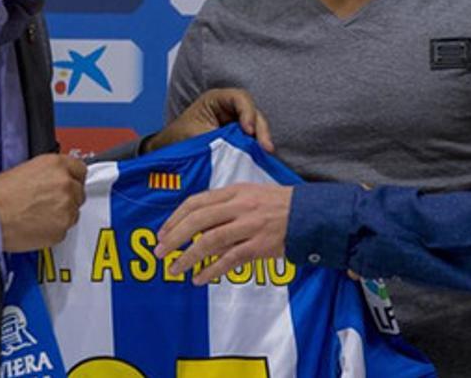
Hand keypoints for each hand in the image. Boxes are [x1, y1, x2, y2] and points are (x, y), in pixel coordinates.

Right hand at [0, 154, 86, 251]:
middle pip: (79, 192)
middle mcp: (65, 184)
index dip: (71, 178)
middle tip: (47, 201)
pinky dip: (54, 229)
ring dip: (61, 214)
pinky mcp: (61, 230)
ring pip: (74, 212)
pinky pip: (64, 229)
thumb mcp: (25, 169)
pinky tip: (36, 224)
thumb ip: (48, 173)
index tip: (68, 183)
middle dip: (66, 197)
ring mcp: (66, 208)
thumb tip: (54, 179)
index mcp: (56, 165)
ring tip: (38, 214)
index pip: (80, 169)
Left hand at [151, 88, 273, 152]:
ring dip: (262, 139)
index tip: (247, 131)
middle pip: (253, 112)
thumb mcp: (197, 136)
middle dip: (260, 129)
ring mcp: (235, 121)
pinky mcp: (238, 136)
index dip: (247, 112)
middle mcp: (229, 108)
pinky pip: (252, 138)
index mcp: (216, 100)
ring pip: (256, 126)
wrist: (169, 148)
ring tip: (266, 153)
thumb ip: (218, 139)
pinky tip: (261, 157)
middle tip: (265, 147)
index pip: (239, 98)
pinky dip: (256, 146)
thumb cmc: (178, 137)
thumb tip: (239, 148)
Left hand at [154, 183, 291, 284]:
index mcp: (234, 191)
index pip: (196, 202)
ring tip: (175, 269)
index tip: (163, 233)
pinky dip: (211, 270)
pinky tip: (199, 278)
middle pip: (198, 221)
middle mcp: (240, 207)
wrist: (310, 213)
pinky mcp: (260, 246)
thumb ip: (225, 204)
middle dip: (174, 237)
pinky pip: (230, 259)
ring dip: (189, 257)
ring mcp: (250, 226)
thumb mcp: (251, 193)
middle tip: (160, 252)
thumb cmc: (278, 204)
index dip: (175, 218)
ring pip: (210, 241)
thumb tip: (197, 221)